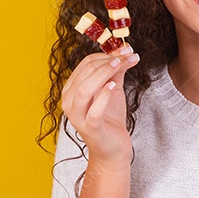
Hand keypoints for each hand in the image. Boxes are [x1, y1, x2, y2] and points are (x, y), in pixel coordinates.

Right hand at [60, 44, 139, 164]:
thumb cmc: (110, 118)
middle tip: (128, 55)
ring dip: (104, 73)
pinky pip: (94, 110)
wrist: (112, 147)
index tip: (126, 50)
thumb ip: (115, 72)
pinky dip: (104, 96)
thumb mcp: (113, 89)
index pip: (85, 64)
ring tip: (121, 65)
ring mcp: (77, 116)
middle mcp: (69, 102)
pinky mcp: (90, 128)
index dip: (106, 54)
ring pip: (84, 89)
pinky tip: (114, 86)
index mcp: (72, 90)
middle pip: (85, 72)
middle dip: (109, 60)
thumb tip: (123, 52)